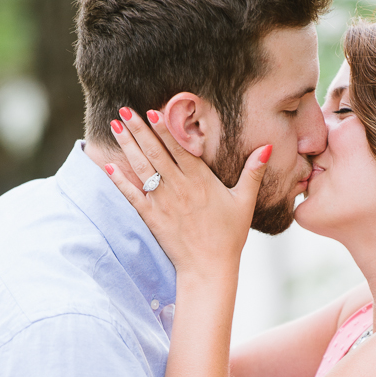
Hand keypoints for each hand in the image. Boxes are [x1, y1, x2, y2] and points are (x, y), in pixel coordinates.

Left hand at [106, 108, 270, 275]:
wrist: (208, 267)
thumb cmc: (229, 235)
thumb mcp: (245, 202)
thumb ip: (253, 173)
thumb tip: (267, 148)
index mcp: (200, 180)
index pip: (179, 147)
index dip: (164, 128)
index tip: (151, 110)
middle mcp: (179, 187)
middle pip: (155, 152)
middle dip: (138, 129)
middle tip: (124, 108)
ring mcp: (162, 202)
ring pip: (142, 167)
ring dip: (127, 145)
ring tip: (115, 125)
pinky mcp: (151, 217)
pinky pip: (132, 194)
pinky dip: (119, 179)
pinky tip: (109, 165)